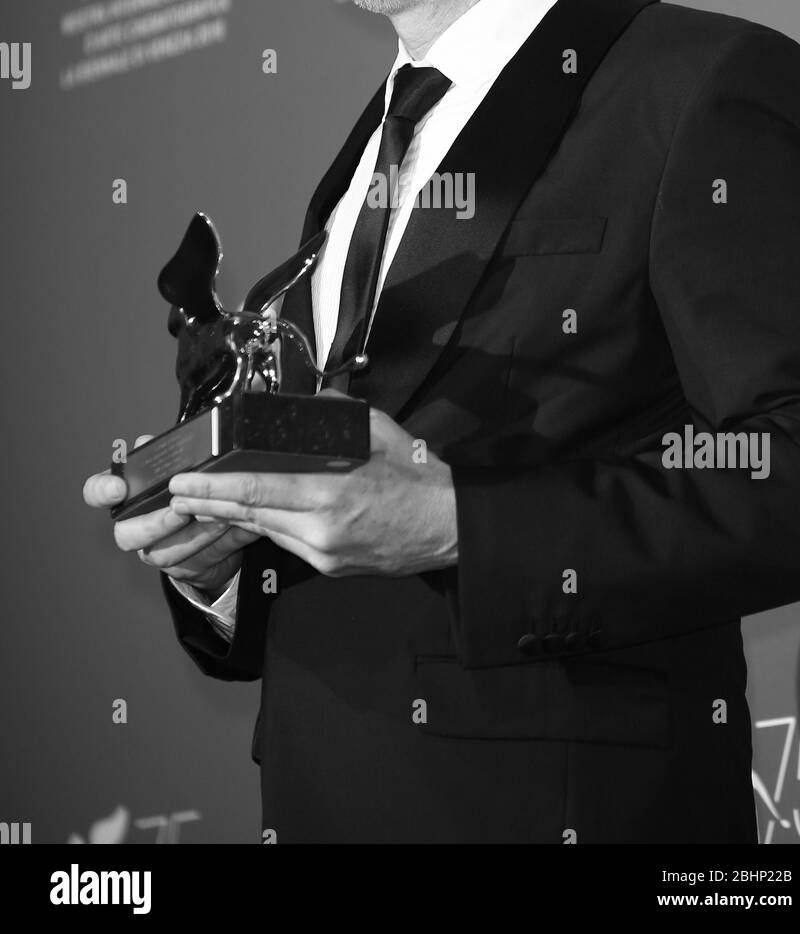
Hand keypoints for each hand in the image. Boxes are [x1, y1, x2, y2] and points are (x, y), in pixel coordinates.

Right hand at [82, 438, 258, 597]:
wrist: (215, 523)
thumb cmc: (191, 483)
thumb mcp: (181, 461)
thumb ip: (163, 452)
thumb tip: (145, 441)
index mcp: (128, 493)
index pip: (97, 492)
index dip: (102, 491)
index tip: (117, 488)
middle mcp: (134, 525)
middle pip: (126, 535)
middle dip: (155, 523)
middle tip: (179, 510)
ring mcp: (156, 550)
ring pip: (163, 553)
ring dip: (194, 535)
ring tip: (219, 517)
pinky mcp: (185, 567)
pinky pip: (198, 561)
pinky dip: (219, 543)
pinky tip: (235, 527)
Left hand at [168, 395, 458, 577]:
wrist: (450, 527)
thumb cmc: (418, 476)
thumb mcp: (379, 430)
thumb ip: (335, 414)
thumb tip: (303, 402)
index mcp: (331, 494)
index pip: (257, 492)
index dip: (213, 490)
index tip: (183, 484)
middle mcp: (322, 530)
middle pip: (251, 516)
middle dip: (210, 504)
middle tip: (178, 494)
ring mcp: (325, 554)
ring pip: (266, 531)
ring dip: (235, 516)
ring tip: (207, 501)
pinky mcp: (331, 567)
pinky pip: (289, 543)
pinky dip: (269, 526)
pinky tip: (255, 514)